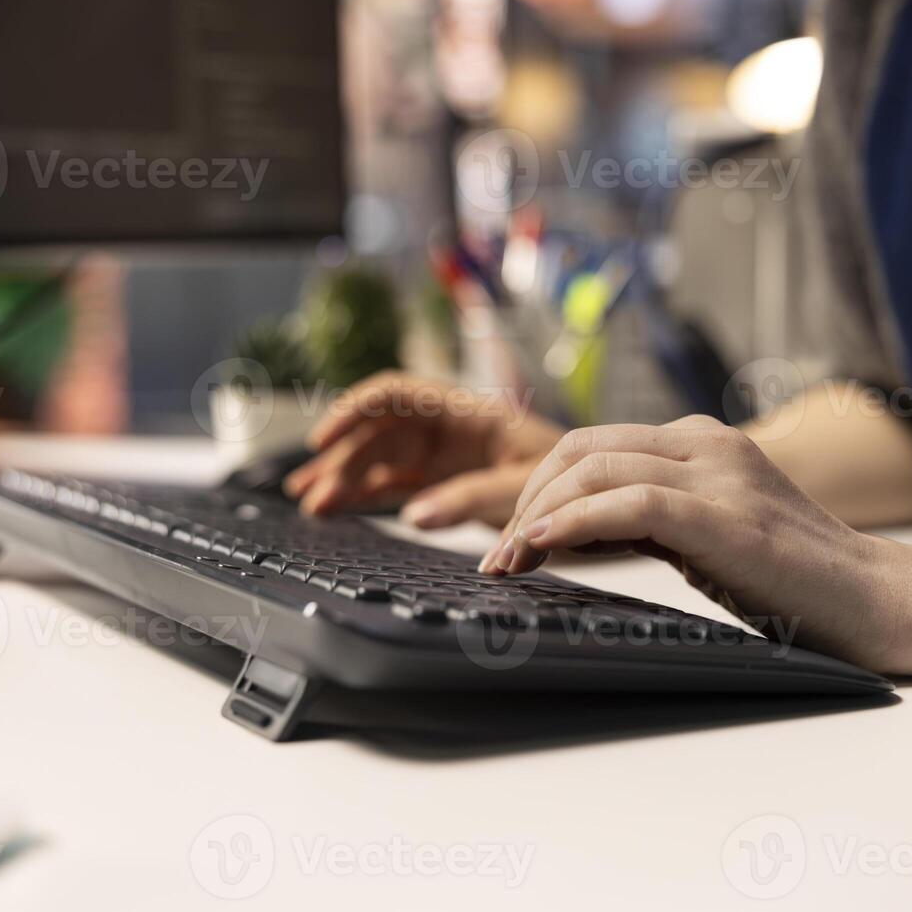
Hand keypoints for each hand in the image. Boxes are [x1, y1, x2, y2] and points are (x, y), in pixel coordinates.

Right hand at [283, 371, 564, 527]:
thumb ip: (472, 498)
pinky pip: (395, 484)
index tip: (322, 439)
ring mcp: (445, 457)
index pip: (398, 395)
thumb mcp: (527, 489)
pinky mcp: (446, 485)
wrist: (602, 498)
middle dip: (342, 458)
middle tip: (312, 496)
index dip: (354, 410)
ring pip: (380, 459)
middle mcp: (449, 429)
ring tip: (310, 504)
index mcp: (468, 413)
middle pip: (380, 431)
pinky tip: (335, 508)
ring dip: (344, 477)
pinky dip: (364, 495)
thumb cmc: (574, 483)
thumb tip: (415, 517)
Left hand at [479, 415, 911, 670]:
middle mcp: (706, 444)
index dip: (537, 489)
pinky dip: (572, 523)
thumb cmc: (794, 579)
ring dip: (535, 516)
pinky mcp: (725, 515)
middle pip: (581, 448)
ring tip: (508, 563)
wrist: (876, 600)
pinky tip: (541, 547)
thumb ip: (648, 518)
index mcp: (702, 442)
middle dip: (522, 499)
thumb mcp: (708, 533)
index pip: (593, 445)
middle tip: (496, 557)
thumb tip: (568, 529)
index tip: (506, 541)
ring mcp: (718, 474)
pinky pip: (627, 502)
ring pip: (594, 468)